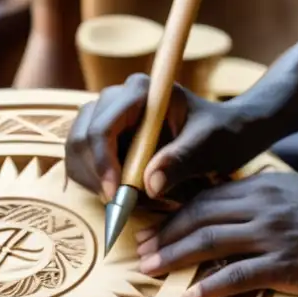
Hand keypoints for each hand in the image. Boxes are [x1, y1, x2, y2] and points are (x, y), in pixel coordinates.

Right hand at [64, 74, 271, 201]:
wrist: (222, 134)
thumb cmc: (220, 134)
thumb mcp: (208, 145)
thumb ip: (180, 160)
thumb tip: (149, 185)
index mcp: (141, 91)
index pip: (103, 126)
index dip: (104, 163)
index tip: (117, 195)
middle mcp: (116, 98)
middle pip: (82, 138)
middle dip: (96, 176)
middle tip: (120, 205)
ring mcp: (103, 115)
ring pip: (75, 150)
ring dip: (92, 181)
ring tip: (121, 201)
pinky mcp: (99, 136)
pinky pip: (78, 160)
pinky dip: (91, 182)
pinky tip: (116, 194)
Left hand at [136, 171, 297, 296]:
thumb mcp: (292, 194)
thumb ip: (258, 200)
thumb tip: (225, 212)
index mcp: (261, 187)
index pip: (204, 198)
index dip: (173, 215)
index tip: (152, 230)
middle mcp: (261, 206)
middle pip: (197, 217)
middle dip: (164, 235)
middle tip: (140, 252)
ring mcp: (272, 235)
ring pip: (209, 242)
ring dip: (174, 258)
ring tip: (151, 271)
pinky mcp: (285, 264)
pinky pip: (237, 276)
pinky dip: (208, 288)